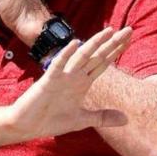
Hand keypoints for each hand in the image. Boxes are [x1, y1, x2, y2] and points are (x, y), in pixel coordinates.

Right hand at [0, 26, 132, 141]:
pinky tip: (75, 43)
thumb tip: (126, 119)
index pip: (103, 63)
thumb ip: (102, 117)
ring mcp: (62, 76)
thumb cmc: (51, 120)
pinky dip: (66, 54)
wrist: (26, 126)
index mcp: (82, 83)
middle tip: (129, 30)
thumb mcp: (82, 120)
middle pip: (97, 56)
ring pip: (81, 56)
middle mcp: (74, 76)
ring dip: (95, 44)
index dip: (116, 50)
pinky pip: (58, 65)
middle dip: (113, 43)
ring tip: (109, 31)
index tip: (129, 38)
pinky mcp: (48, 81)